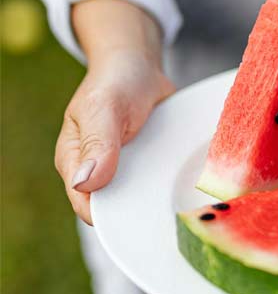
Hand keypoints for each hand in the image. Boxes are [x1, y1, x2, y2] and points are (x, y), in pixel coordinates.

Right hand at [55, 51, 174, 223]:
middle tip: (170, 217)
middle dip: (138, 216)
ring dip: (157, 202)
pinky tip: (187, 190)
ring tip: (183, 206)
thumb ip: (97, 144)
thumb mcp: (105, 108)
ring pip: (138, 199)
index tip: (142, 225)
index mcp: (74, 163)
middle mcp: (96, 171)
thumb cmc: (114, 84)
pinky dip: (168, 186)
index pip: (87, 207)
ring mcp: (121, 169)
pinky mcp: (143, 164)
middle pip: (115, 209)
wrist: (137, 67)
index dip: (111, 220)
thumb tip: (85, 183)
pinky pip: (154, 183)